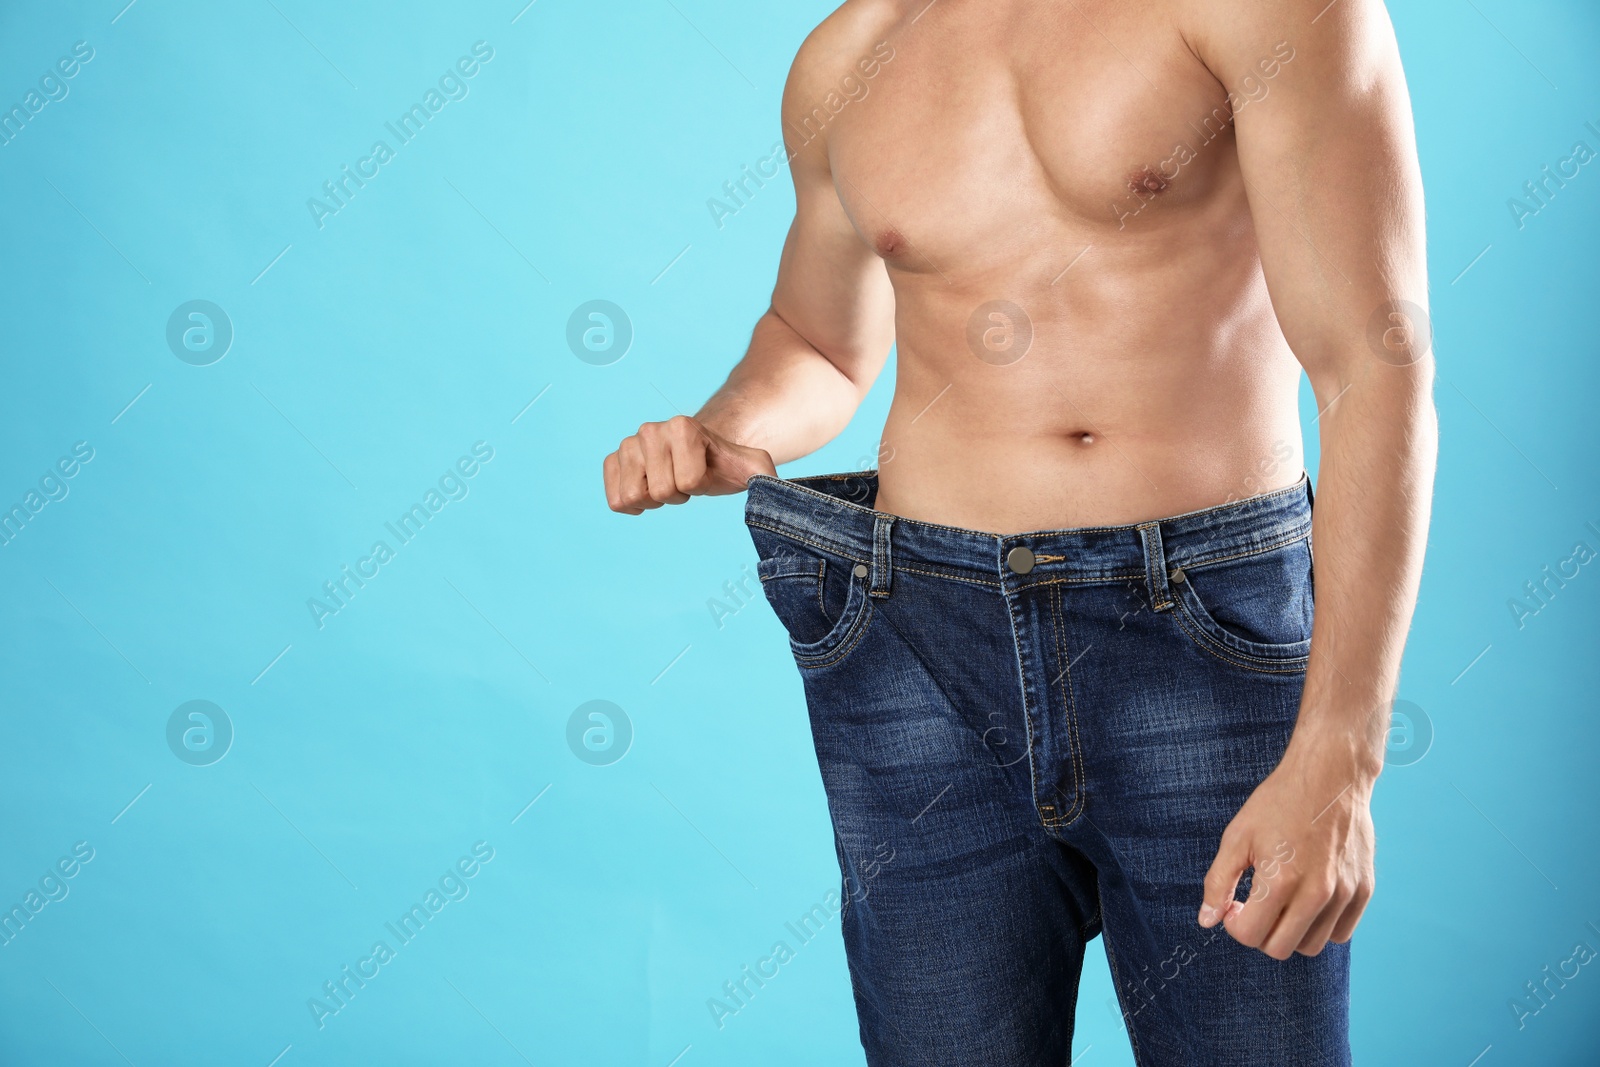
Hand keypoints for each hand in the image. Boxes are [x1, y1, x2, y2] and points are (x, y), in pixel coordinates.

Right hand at [603, 415, 775, 514]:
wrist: (699, 453)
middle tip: (685, 481)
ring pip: (633, 496)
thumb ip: (765, 474)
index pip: (687, 482)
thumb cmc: (723, 463)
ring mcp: (628, 444)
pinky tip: (647, 490)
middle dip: (676, 495)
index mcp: (682, 426)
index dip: (700, 487)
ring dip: (653, 499)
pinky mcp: (613, 460)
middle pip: (659, 491)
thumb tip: (772, 489)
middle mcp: (650, 429)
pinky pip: (615, 499)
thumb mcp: (751, 465)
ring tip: (667, 483)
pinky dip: (633, 503)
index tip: (704, 474)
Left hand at [1198, 743, 1375, 959]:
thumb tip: (1208, 921)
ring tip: (1283, 901)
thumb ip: (1218, 882)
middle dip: (1260, 933)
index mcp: (1280, 880)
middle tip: (1256, 905)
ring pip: (1312, 946)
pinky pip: (1341, 933)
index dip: (1234, 924)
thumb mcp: (1237, 837)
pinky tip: (1308, 899)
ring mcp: (1344, 893)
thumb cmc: (1279, 803)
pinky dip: (1322, 926)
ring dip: (1291, 932)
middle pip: (1280, 949)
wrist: (1330, 776)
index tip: (1235, 905)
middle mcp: (1317, 893)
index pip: (1251, 936)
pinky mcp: (1364, 890)